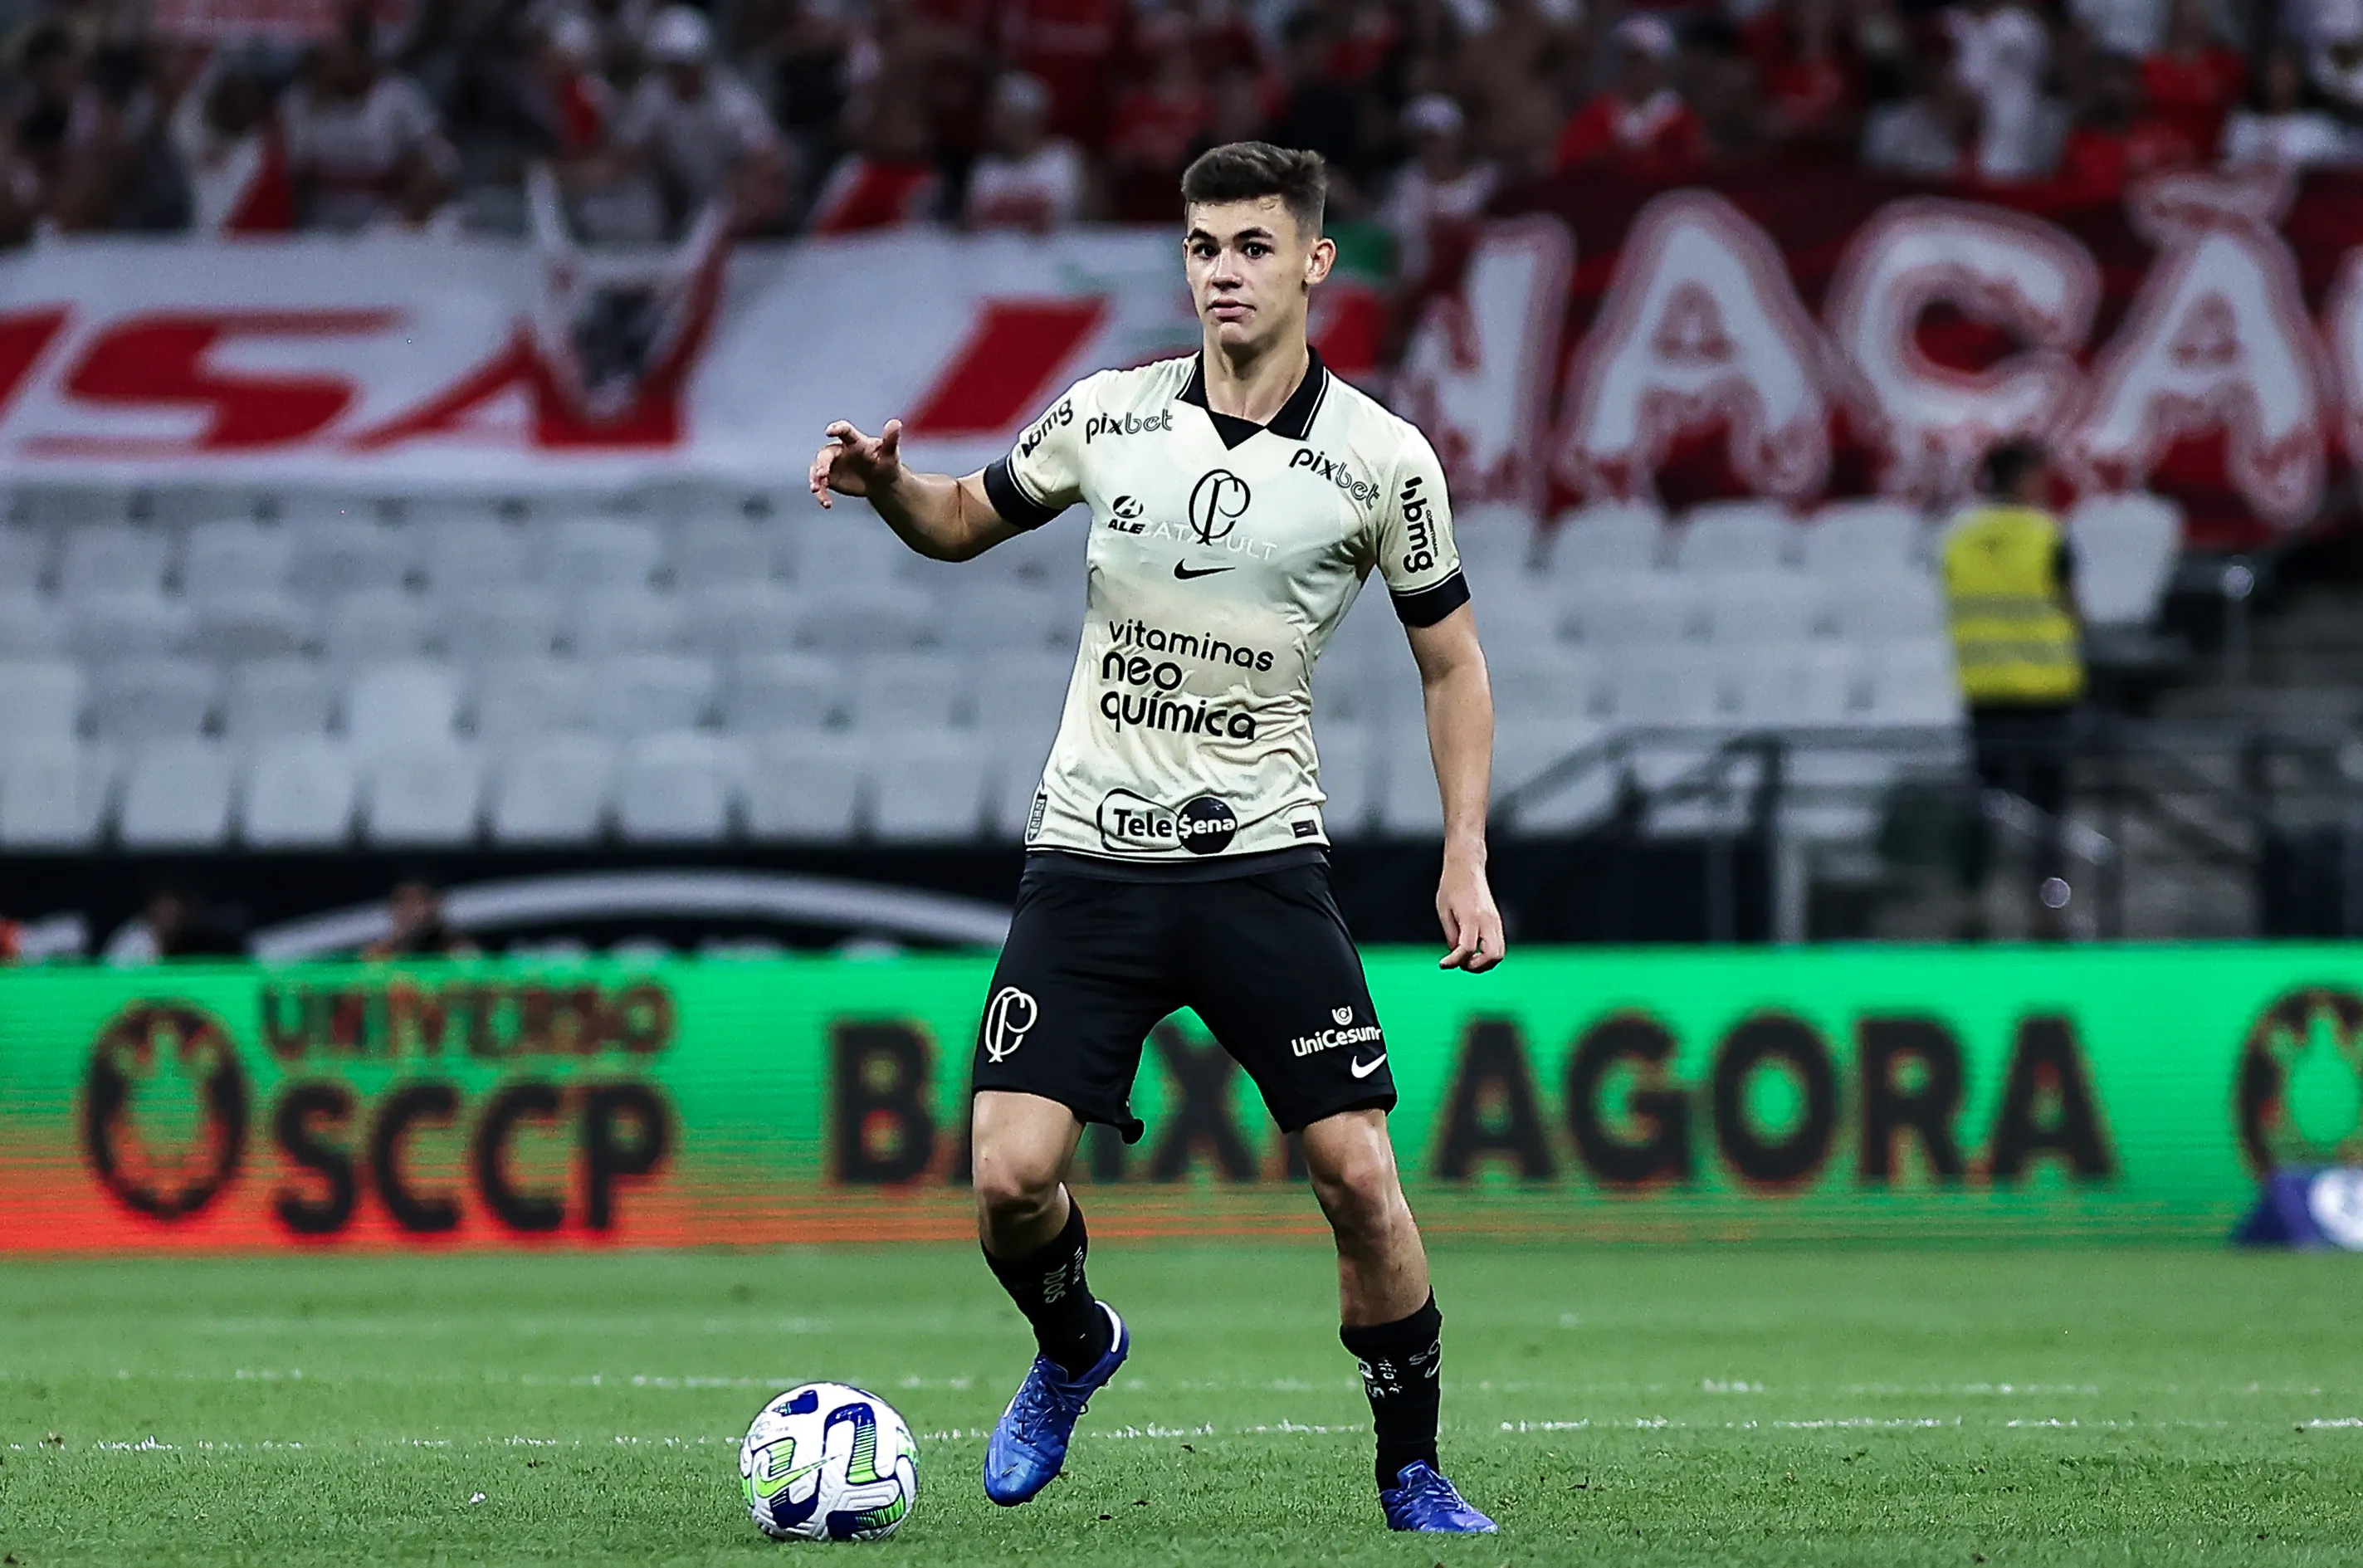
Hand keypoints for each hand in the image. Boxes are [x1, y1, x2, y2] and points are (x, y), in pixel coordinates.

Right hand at [808, 418, 903, 509]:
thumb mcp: (890, 453)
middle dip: (822, 463)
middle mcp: (839, 450)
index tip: (829, 431)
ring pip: (817, 469)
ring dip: (815, 479)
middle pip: (826, 454)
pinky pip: (820, 485)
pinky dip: (821, 494)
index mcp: (854, 441)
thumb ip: (890, 439)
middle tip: (822, 474)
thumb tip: (896, 423)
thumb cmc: (886, 463)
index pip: (844, 431)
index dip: (837, 429)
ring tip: (817, 490)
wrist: (881, 482)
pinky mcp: (829, 479)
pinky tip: (827, 503)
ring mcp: (832, 464)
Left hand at [1436, 855, 1504, 971]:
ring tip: (1467, 959)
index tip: (1442, 964)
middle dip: (1477, 966)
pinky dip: (1488, 954)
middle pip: (1493, 956)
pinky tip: (1474, 951)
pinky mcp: (1497, 921)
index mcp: (1471, 917)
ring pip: (1499, 953)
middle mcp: (1487, 921)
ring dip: (1484, 963)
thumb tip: (1456, 955)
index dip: (1454, 961)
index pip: (1467, 948)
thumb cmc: (1452, 886)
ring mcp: (1495, 921)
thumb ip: (1451, 935)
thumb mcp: (1444, 911)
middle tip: (1461, 964)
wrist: (1467, 867)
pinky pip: (1498, 945)